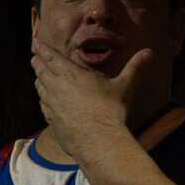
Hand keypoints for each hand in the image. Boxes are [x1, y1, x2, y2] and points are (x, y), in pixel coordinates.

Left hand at [30, 34, 156, 161]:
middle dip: (38, 62)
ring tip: (39, 77)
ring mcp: (51, 104)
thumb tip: (149, 52)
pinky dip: (43, 99)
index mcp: (71, 74)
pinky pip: (43, 105)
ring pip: (40, 88)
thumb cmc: (111, 111)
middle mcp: (56, 87)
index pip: (51, 57)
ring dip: (39, 80)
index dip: (42, 49)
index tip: (35, 43)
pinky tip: (45, 100)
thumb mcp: (124, 87)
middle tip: (35, 57)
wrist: (98, 141)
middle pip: (41, 71)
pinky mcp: (51, 120)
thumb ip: (134, 68)